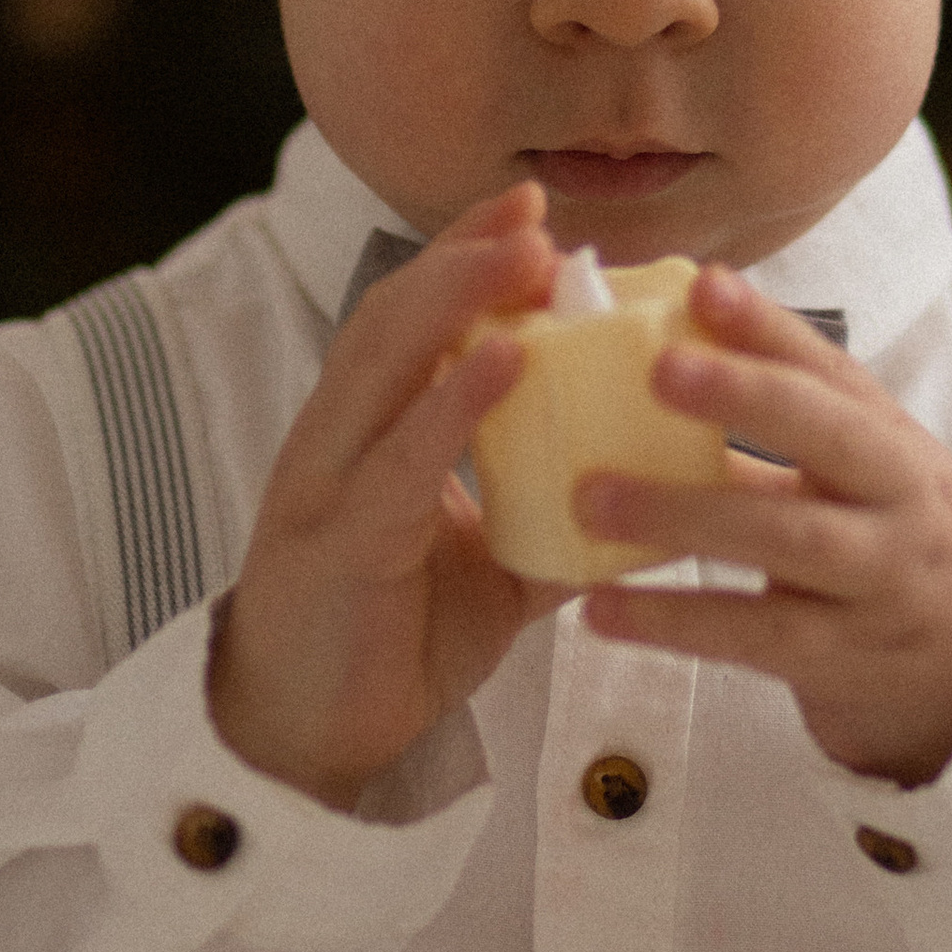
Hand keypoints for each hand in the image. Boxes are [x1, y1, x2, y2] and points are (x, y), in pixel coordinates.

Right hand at [210, 182, 568, 809]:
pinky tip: (504, 360)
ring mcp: (327, 488)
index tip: (527, 207)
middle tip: (532, 207)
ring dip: (455, 299)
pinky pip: (398, 460)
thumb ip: (547, 521)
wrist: (307, 744)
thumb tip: (643, 496)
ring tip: (523, 253)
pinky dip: (451, 402)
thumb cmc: (388, 645)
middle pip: (391, 317)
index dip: (461, 257)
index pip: (410, 321)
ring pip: (383, 365)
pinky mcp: (336, 544)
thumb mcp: (490, 572)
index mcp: (365, 438)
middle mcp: (336, 444)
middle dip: (462, 254)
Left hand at [576, 267, 951, 786]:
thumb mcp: (853, 472)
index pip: (833, 370)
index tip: (704, 285)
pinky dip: (674, 621)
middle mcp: (899, 500)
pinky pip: (753, 637)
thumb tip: (648, 350)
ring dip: (685, 515)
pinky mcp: (840, 656)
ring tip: (590, 500)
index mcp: (892, 438)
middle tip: (657, 369)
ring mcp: (878, 581)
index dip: (769, 327)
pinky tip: (601, 609)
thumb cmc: (883, 537)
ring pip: (788, 538)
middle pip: (830, 438)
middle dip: (747, 394)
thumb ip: (772, 423)